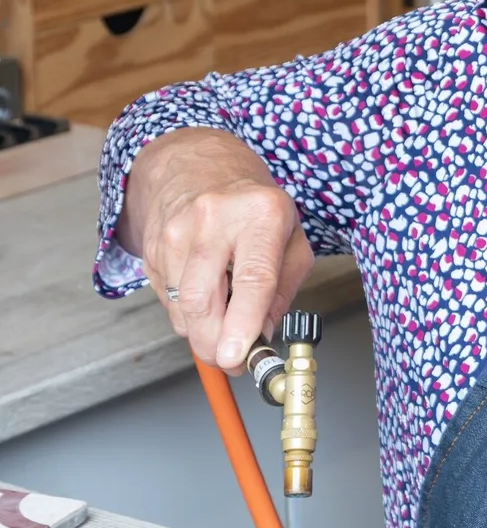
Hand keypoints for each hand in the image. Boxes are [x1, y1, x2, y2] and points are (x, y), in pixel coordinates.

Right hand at [119, 128, 312, 371]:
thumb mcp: (292, 238)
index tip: (236, 356)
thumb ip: (284, 290)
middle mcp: (214, 220)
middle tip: (232, 361)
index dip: (243, 323)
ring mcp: (176, 232)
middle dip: (216, 344)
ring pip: (182, 307)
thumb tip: (263, 335)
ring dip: (202, 332)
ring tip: (224, 326)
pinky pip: (168, 300)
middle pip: (204, 300)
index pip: (252, 278)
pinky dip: (188, 314)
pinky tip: (205, 298)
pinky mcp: (153, 248)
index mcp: (261, 215)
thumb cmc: (255, 206)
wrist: (200, 165)